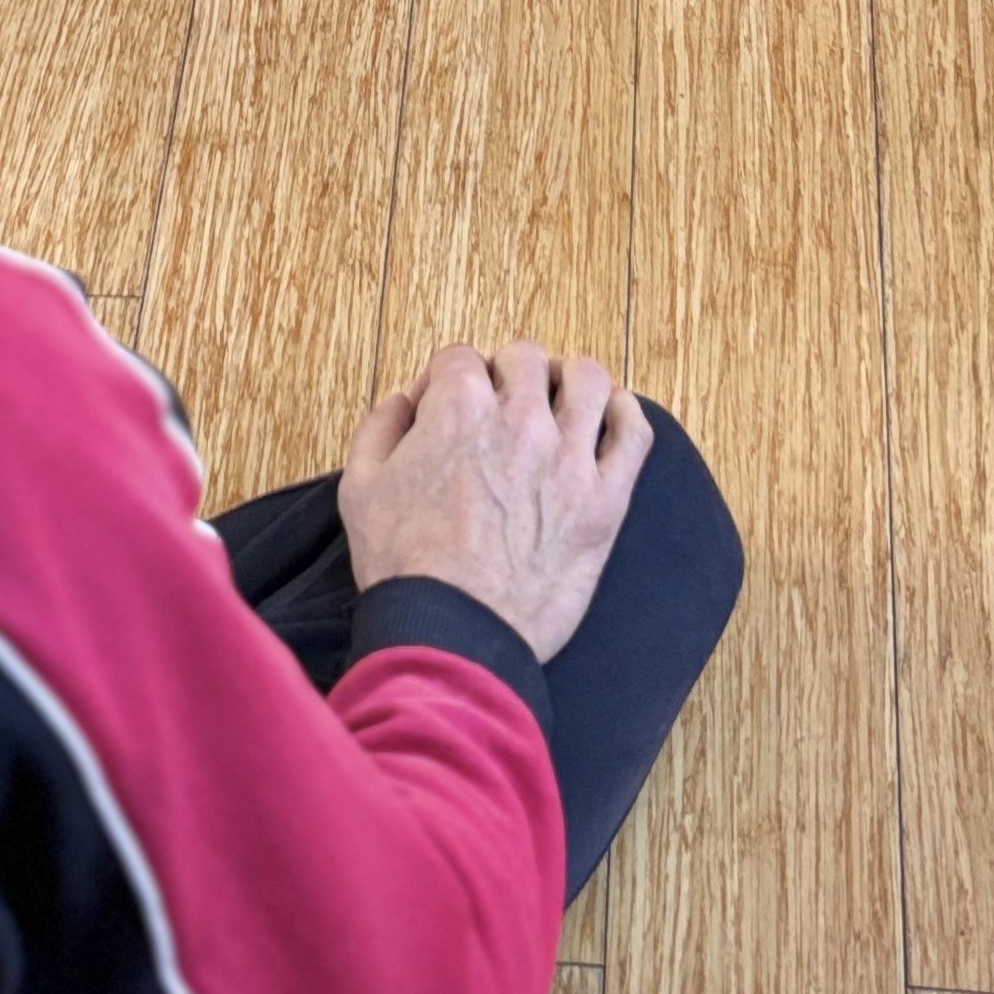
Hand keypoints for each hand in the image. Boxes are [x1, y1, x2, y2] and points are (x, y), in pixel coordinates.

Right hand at [339, 339, 651, 663]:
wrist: (452, 636)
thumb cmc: (404, 568)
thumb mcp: (360, 487)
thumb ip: (381, 426)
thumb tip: (406, 399)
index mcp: (458, 409)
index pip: (460, 358)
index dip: (447, 379)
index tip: (446, 404)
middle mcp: (519, 419)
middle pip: (525, 358)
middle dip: (507, 373)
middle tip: (501, 403)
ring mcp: (569, 458)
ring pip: (587, 380)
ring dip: (569, 381)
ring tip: (560, 401)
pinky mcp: (605, 501)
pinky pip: (634, 433)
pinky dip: (624, 414)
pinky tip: (610, 420)